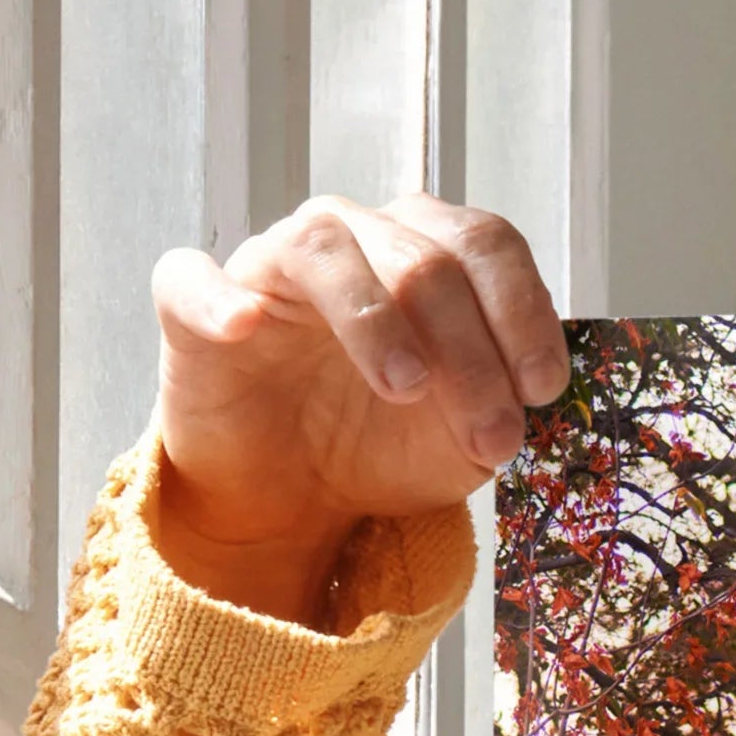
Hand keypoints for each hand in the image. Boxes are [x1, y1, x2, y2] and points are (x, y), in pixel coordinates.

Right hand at [147, 196, 568, 625]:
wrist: (293, 497)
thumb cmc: (381, 444)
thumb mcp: (463, 437)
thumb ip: (501, 404)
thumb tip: (531, 394)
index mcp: (427, 253)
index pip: (486, 245)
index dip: (522, 311)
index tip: (544, 389)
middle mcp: (354, 238)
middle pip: (424, 258)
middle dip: (470, 353)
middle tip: (492, 437)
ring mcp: (273, 264)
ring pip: (325, 249)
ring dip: (375, 320)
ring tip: (406, 389)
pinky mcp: (194, 305)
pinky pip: (192, 278)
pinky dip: (218, 298)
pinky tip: (244, 326)